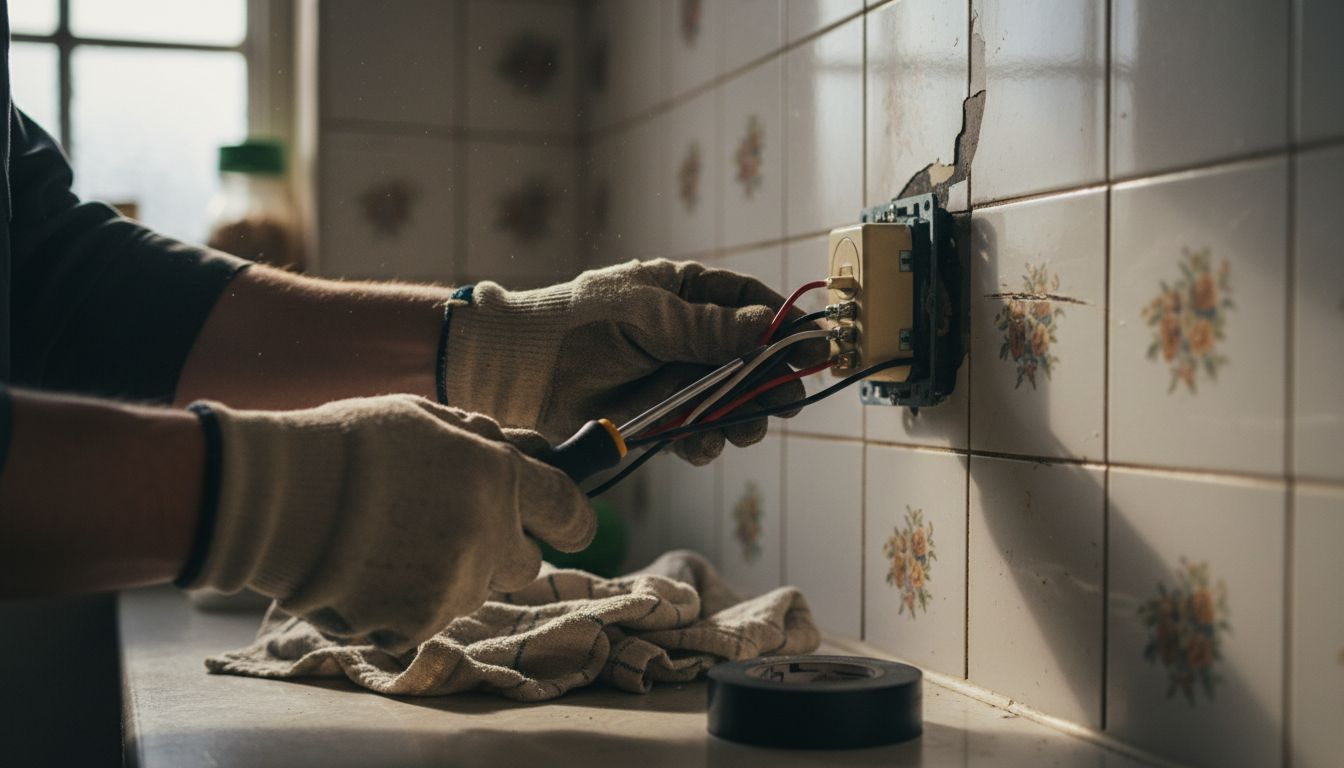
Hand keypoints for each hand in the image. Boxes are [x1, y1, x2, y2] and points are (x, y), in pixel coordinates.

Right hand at [181, 395, 594, 652]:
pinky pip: (431, 619)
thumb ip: (492, 439)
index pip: (570, 511)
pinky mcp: (416, 626)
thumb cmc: (351, 445)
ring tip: (395, 541)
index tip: (566, 522)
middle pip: (527, 563)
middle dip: (503, 547)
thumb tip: (540, 451)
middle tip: (453, 524)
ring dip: (454, 573)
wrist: (278, 496)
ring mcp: (453, 587)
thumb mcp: (429, 418)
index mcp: (499, 478)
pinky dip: (410, 603)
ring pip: (476, 591)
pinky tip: (372, 571)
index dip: (571, 518)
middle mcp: (488, 537)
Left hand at [442, 259, 828, 463]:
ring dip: (743, 417)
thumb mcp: (651, 316)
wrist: (522, 369)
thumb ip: (711, 328)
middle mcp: (688, 336)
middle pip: (751, 359)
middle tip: (788, 402)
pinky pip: (698, 432)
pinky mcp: (658, 418)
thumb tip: (772, 327)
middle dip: (772, 382)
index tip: (812, 348)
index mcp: (686, 293)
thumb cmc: (581, 323)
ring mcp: (675, 378)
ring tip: (744, 428)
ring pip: (731, 401)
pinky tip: (701, 442)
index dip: (784, 327)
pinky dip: (706, 440)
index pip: (751, 305)